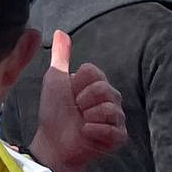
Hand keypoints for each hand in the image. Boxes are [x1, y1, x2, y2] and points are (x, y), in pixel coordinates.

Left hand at [28, 31, 126, 171]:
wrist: (53, 141)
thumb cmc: (54, 111)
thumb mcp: (55, 79)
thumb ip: (61, 56)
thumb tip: (60, 31)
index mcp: (97, 83)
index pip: (94, 71)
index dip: (77, 83)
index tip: (70, 93)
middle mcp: (111, 98)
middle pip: (103, 88)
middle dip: (83, 100)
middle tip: (76, 109)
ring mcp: (116, 117)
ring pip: (109, 108)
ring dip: (88, 116)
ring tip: (82, 121)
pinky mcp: (118, 136)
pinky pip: (114, 130)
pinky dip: (95, 131)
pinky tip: (86, 132)